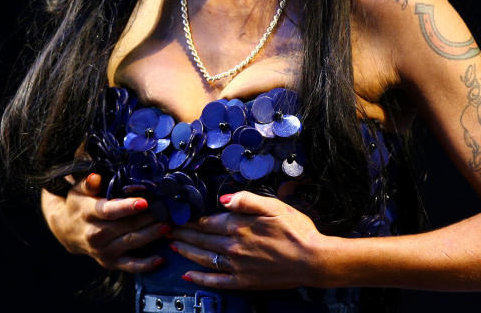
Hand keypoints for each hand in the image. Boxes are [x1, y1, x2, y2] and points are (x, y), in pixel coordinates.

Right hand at [42, 173, 170, 271]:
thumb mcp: (79, 190)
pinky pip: (130, 266)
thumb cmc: (79, 204)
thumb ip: (89, 183)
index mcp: (89, 213)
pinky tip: (161, 258)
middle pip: (126, 226)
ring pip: (132, 243)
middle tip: (167, 210)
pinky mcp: (109, 262)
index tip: (144, 202)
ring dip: (152, 235)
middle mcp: (95, 234)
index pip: (110, 210)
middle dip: (149, 218)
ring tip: (169, 226)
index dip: (127, 207)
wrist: (67, 231)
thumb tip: (96, 177)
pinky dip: (146, 264)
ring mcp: (103, 251)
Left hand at [169, 191, 326, 289]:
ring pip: (204, 258)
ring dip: (186, 251)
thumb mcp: (274, 205)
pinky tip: (188, 275)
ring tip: (173, 246)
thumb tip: (222, 199)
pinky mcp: (244, 281)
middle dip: (183, 234)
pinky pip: (216, 281)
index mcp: (239, 225)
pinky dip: (200, 278)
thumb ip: (247, 200)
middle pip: (201, 239)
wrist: (313, 260)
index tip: (177, 215)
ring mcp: (237, 265)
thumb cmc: (297, 230)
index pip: (207, 221)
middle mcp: (233, 246)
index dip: (190, 219)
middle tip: (167, 230)